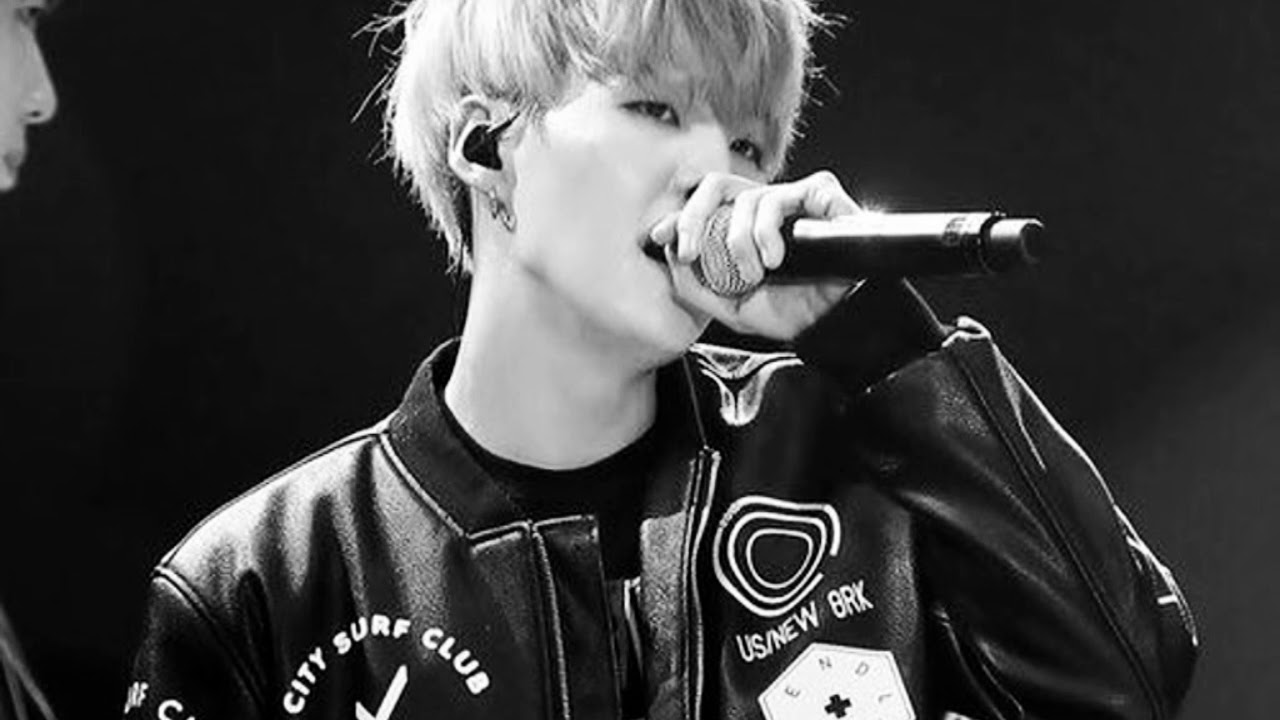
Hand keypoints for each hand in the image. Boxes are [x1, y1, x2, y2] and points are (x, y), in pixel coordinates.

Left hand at [650, 170, 861, 340]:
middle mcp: (764, 207)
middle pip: (717, 185)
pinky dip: (773, 229)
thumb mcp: (729, 307)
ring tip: (756, 274)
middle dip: (695, 217)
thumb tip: (672, 250)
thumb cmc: (788, 312)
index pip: (703, 206)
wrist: (829, 326)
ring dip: (742, 241)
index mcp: (741, 226)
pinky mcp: (823, 197)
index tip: (658, 238)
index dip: (679, 216)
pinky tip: (776, 257)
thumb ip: (695, 284)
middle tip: (692, 252)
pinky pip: (794, 193)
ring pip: (750, 198)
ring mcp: (793, 199)